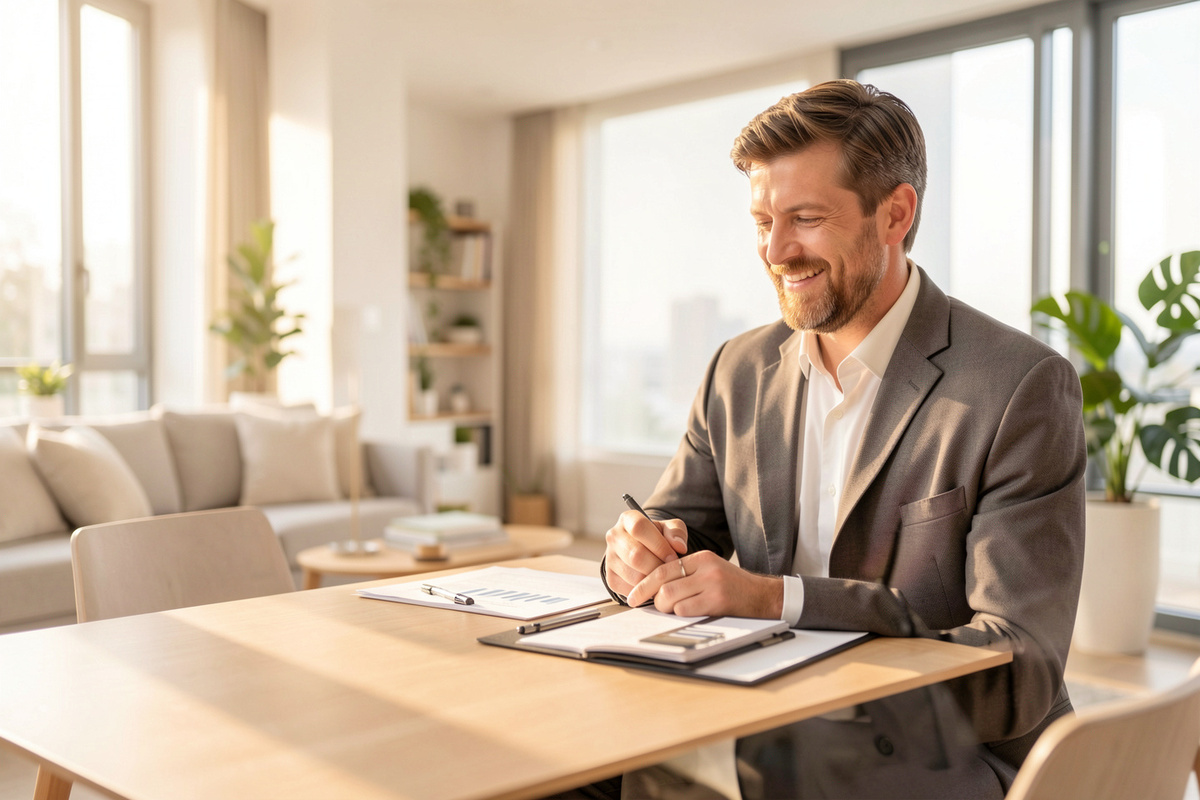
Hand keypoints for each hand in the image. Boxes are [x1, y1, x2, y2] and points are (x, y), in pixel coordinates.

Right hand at [603, 510, 687, 600]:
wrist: (644, 552)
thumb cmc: (658, 538)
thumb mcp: (669, 529)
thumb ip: (677, 532)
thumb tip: (679, 546)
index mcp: (627, 519)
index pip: (639, 528)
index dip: (659, 544)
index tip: (673, 556)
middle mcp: (614, 537)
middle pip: (635, 555)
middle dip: (657, 566)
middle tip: (670, 571)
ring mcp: (610, 558)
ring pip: (634, 575)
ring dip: (653, 581)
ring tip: (663, 578)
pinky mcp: (611, 578)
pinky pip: (631, 590)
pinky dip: (646, 590)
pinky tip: (654, 584)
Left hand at [626, 551, 784, 618]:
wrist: (764, 597)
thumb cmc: (733, 588)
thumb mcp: (710, 571)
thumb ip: (686, 575)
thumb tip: (654, 589)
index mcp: (701, 558)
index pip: (663, 568)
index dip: (644, 583)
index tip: (633, 596)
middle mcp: (705, 567)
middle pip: (662, 583)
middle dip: (652, 599)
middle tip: (653, 607)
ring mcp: (711, 583)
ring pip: (670, 597)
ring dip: (666, 609)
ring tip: (675, 611)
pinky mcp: (717, 600)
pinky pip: (684, 610)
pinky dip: (681, 615)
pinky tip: (690, 614)